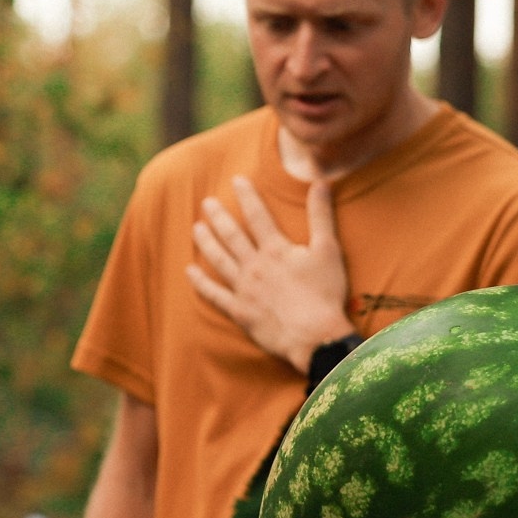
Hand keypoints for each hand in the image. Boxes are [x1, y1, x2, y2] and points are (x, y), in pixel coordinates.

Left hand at [186, 177, 355, 372]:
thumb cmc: (326, 294)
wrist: (316, 336)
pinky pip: (215, 295)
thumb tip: (320, 182)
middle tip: (206, 202)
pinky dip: (200, 283)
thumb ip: (321, 215)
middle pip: (232, 235)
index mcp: (276, 249)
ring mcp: (244, 289)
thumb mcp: (328, 250)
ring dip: (206, 243)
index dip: (247, 196)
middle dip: (219, 216)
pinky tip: (190, 272)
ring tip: (196, 228)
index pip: (257, 215)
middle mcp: (255, 265)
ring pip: (219, 260)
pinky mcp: (240, 312)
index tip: (236, 180)